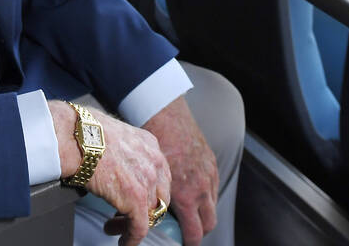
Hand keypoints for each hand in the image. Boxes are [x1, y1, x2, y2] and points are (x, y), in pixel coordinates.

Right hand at [51, 101, 170, 245]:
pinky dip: (131, 238)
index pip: (159, 175)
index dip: (148, 192)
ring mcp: (147, 180)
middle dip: (144, 209)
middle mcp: (154, 161)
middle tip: (126, 216)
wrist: (75, 136)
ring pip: (149, 214)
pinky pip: (139, 228)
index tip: (136, 200)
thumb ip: (124, 150)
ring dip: (130, 224)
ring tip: (114, 226)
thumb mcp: (114, 135)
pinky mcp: (136, 199)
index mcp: (149, 144)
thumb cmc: (83, 133)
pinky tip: (122, 241)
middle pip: (159, 196)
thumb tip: (113, 162)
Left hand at [143, 97, 217, 245]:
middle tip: (184, 232)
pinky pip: (213, 188)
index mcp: (185, 195)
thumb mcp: (146, 176)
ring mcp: (209, 176)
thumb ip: (147, 198)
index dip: (187, 243)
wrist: (166, 115)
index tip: (180, 243)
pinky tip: (191, 189)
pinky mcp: (212, 164)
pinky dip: (205, 194)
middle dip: (198, 232)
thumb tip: (135, 213)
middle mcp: (202, 188)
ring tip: (186, 212)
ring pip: (212, 207)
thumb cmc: (152, 144)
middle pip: (208, 224)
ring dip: (202, 213)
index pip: (194, 233)